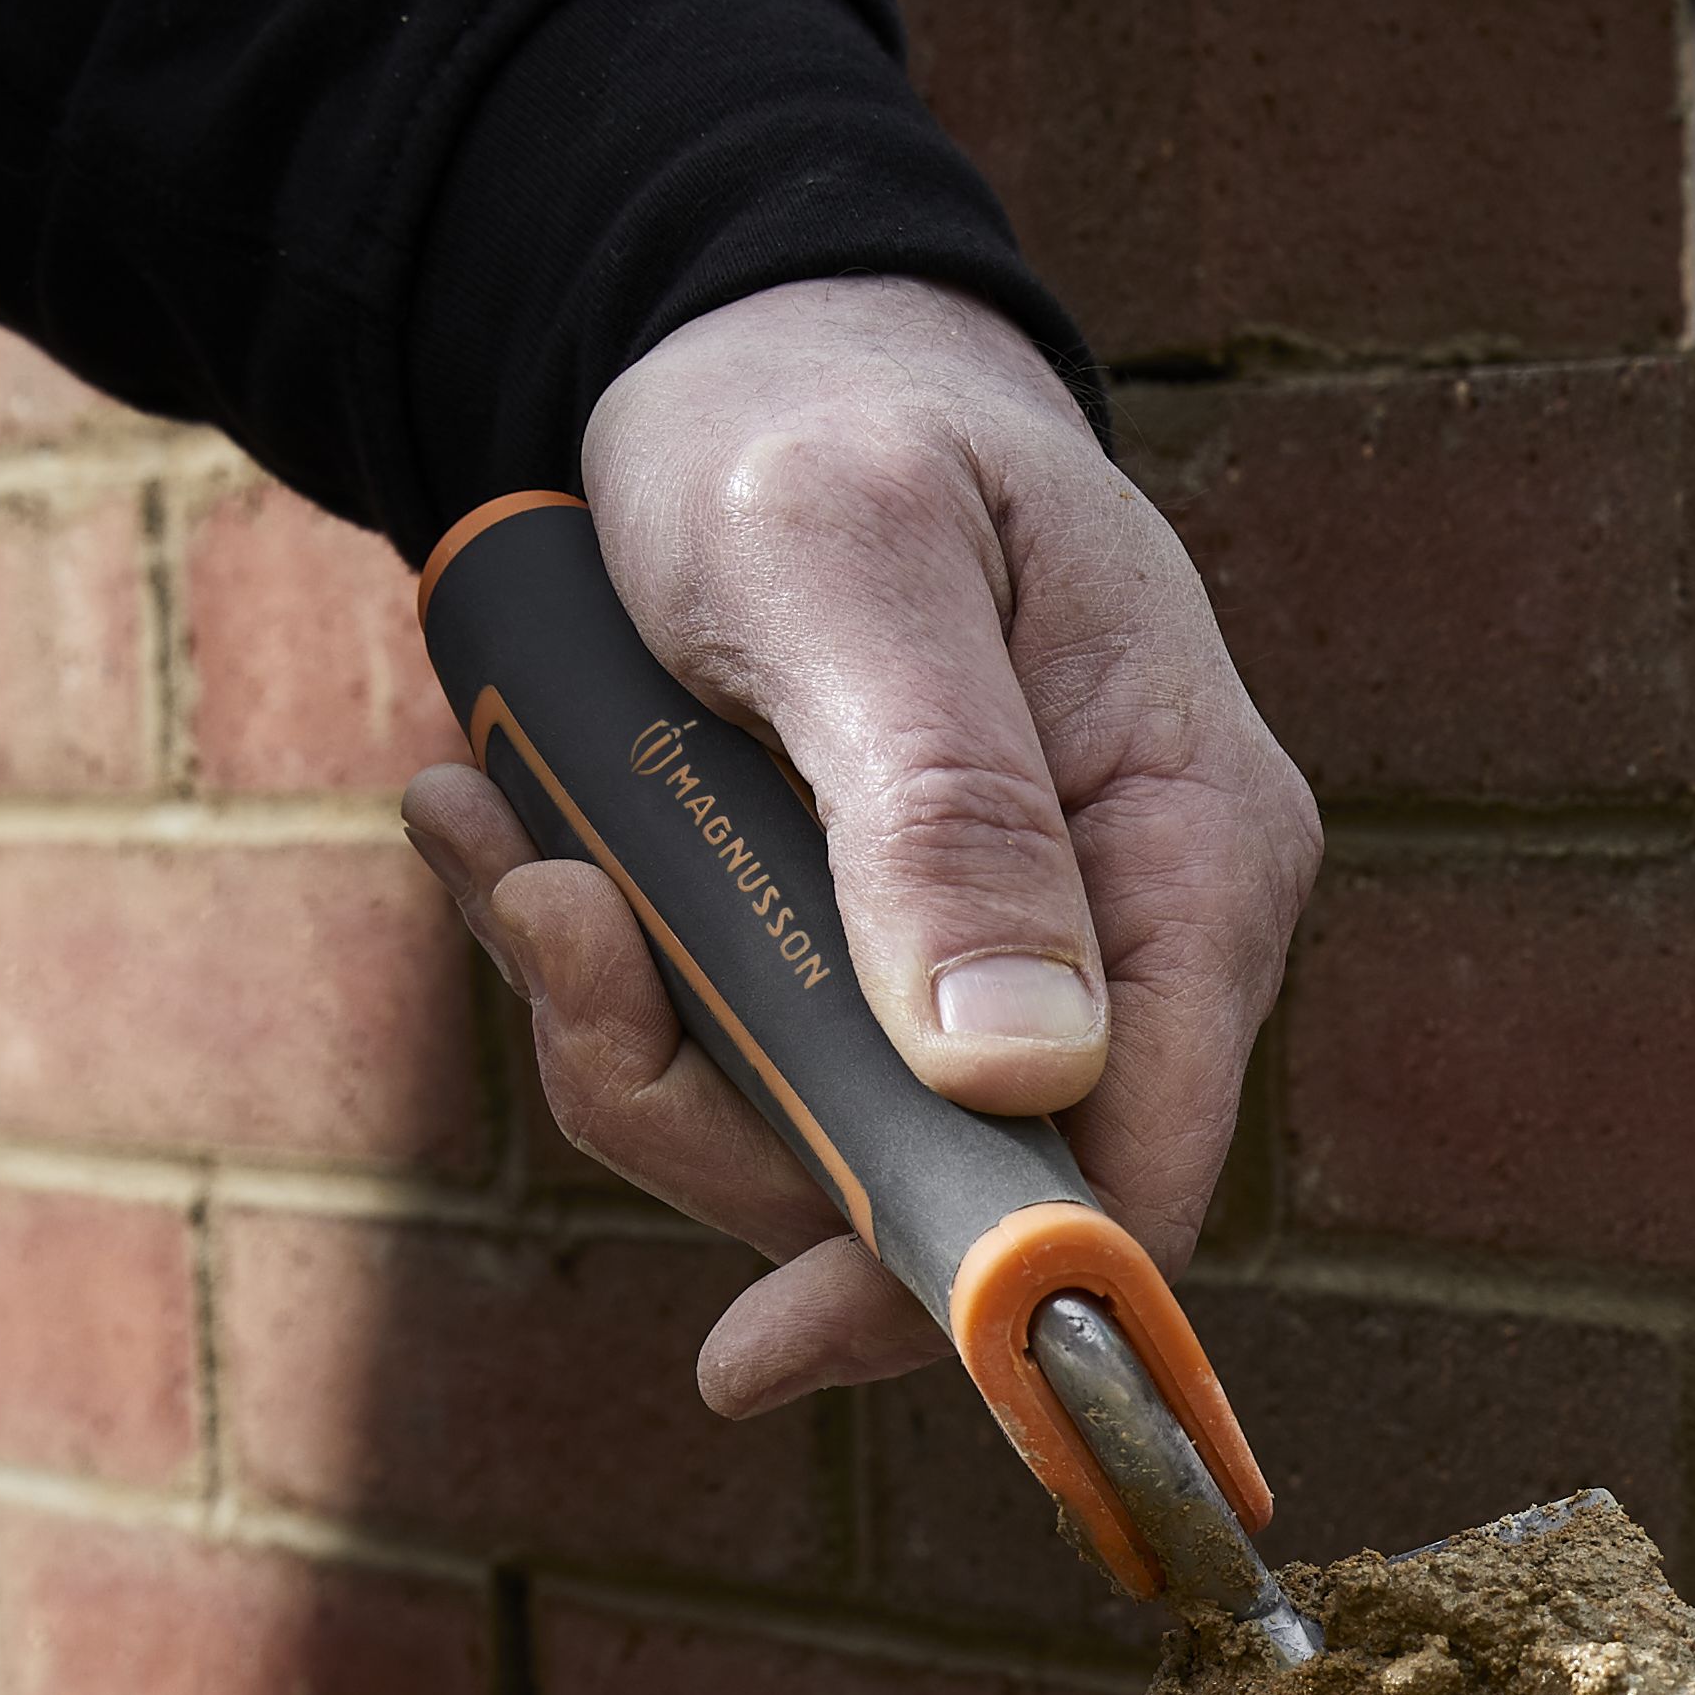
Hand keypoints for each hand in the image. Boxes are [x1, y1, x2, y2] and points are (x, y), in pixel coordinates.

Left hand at [401, 275, 1319, 1409]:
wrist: (735, 348)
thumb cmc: (819, 421)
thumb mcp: (854, 571)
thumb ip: (942, 813)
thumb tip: (1019, 1076)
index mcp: (1195, 853)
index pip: (1138, 1169)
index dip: (970, 1285)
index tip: (766, 1346)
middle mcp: (1122, 948)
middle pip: (941, 1190)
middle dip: (713, 1118)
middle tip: (550, 932)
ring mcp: (995, 978)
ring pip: (810, 1149)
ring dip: (620, 1034)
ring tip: (500, 847)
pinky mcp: (870, 981)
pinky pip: (736, 1068)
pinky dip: (593, 980)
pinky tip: (498, 834)